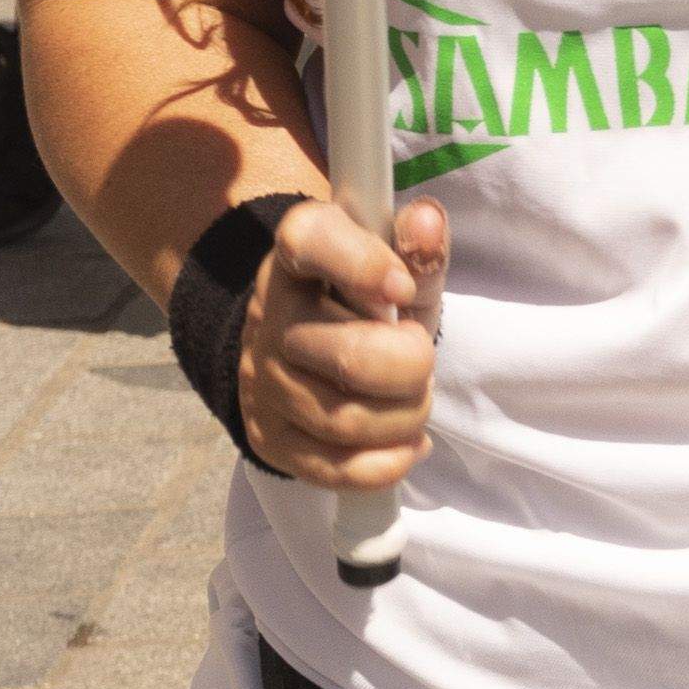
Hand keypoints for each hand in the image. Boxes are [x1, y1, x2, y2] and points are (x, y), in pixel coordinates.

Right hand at [234, 189, 445, 492]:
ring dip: (407, 416)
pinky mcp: (268, 437)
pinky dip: (389, 462)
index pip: (312, 242)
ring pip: (348, 420)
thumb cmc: (366, 303)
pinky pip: (336, 468)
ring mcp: (261, 381)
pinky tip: (406, 443)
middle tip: (418, 358)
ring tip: (410, 398)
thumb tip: (427, 220)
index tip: (401, 290)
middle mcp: (268, 316)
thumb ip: (418, 251)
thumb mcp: (398, 271)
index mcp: (298, 255)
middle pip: (352, 357)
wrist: (307, 354)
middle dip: (413, 366)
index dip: (364, 266)